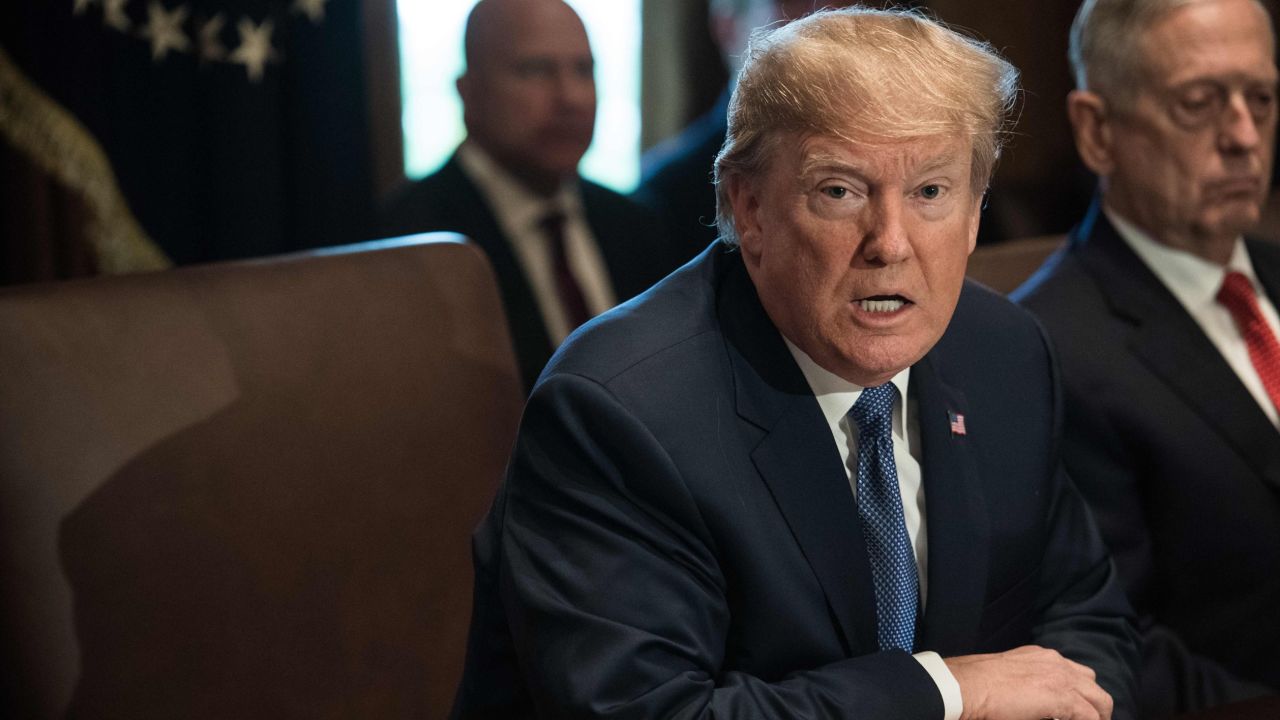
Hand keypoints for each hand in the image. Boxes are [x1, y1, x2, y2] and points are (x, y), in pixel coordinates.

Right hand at [944, 645, 1112, 719]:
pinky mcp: (1062, 697)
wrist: (965, 686)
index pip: (1074, 674)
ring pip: (1100, 699)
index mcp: (1042, 656)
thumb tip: (1035, 703)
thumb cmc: (975, 685)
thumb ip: (1028, 683)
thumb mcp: (1009, 676)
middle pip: (1092, 684)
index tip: (1077, 711)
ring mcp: (1061, 677)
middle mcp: (1055, 662)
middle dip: (1096, 705)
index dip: (1080, 695)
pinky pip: (1090, 716)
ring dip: (1097, 715)